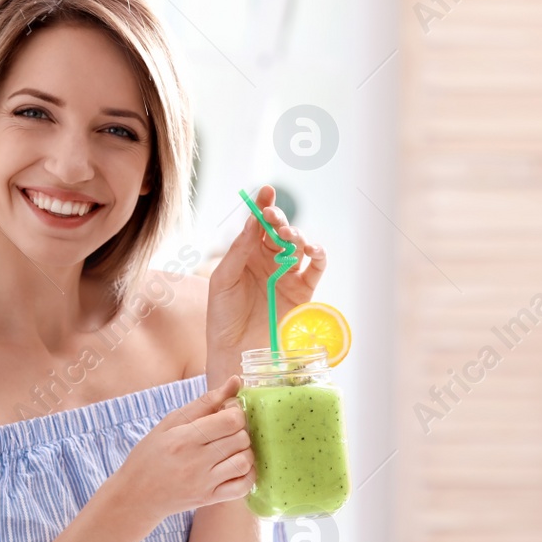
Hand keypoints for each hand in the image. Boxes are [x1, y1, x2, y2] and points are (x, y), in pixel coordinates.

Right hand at [112, 375, 253, 522]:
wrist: (136, 496)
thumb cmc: (150, 454)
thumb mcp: (170, 422)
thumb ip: (205, 402)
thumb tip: (236, 381)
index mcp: (184, 438)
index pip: (231, 420)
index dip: (236, 412)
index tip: (227, 413)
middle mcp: (195, 462)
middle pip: (241, 439)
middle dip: (240, 430)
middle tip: (228, 431)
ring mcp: (204, 483)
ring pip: (244, 462)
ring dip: (245, 452)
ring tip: (232, 449)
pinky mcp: (209, 499)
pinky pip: (242, 487)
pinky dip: (247, 474)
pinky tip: (236, 467)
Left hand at [206, 184, 326, 379]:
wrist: (235, 351)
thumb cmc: (223, 316)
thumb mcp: (223, 280)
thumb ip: (239, 250)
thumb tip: (253, 221)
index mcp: (247, 253)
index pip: (258, 223)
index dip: (264, 205)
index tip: (267, 190)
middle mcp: (269, 260)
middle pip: (280, 231)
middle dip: (280, 220)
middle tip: (276, 219)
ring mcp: (287, 274)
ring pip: (299, 245)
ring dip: (298, 236)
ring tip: (290, 237)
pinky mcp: (303, 291)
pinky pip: (316, 268)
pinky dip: (318, 255)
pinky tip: (312, 250)